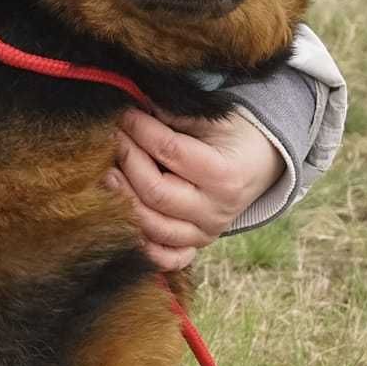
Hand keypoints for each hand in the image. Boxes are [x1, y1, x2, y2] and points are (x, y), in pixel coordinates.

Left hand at [105, 109, 284, 270]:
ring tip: (108, 172)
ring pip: (152, 226)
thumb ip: (176, 117)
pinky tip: (123, 218)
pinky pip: (165, 257)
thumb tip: (136, 108)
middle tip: (111, 138)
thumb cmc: (231, 137)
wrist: (258, 166)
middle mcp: (215, 210)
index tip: (125, 115)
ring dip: (123, 199)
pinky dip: (142, 245)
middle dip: (127, 161)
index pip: (170, 151)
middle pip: (155, 192)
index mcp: (225, 174)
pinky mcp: (194, 246)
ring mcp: (205, 233)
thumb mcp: (214, 120)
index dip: (141, 131)